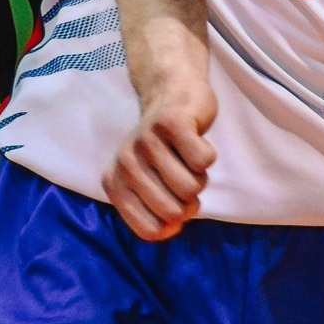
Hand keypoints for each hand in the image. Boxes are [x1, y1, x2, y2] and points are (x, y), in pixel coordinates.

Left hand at [103, 68, 215, 241]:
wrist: (170, 93)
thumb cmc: (165, 149)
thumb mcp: (150, 184)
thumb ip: (158, 214)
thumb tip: (170, 228)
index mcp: (116, 182)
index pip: (150, 230)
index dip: (172, 224)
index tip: (170, 200)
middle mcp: (125, 162)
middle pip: (174, 212)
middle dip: (188, 200)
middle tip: (180, 174)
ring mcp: (147, 141)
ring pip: (192, 187)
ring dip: (199, 176)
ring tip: (185, 156)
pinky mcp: (171, 123)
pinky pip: (204, 161)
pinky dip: (207, 154)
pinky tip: (193, 139)